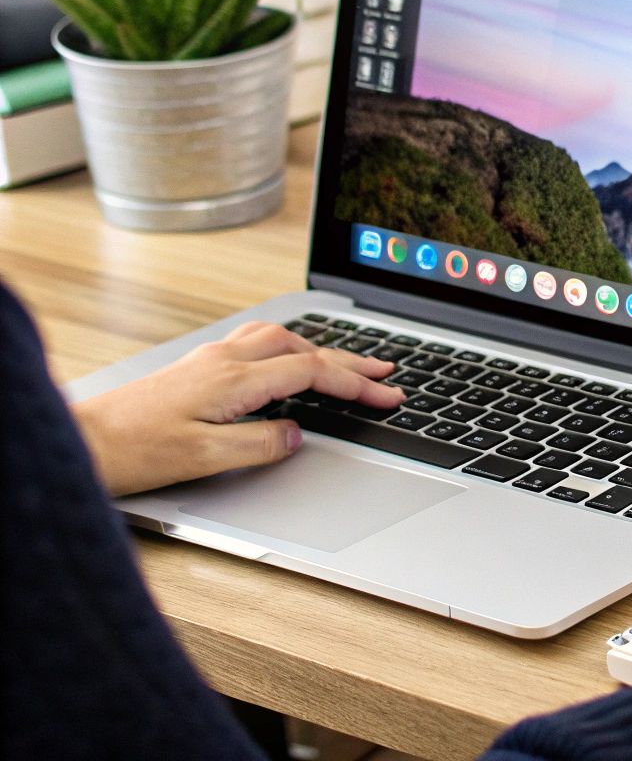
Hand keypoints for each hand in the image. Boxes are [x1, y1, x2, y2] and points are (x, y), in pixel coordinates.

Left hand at [70, 321, 405, 495]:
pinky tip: (285, 362)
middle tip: (386, 371)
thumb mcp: (205, 457)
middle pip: (302, 348)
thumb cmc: (132, 450)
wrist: (81, 441)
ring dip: (318, 347)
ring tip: (346, 360)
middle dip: (350, 360)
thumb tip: (296, 434)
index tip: (386, 394)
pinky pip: (254, 345)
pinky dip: (287, 349)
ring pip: (278, 338)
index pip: (311, 372)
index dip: (355, 383)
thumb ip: (259, 443)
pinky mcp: (194, 370)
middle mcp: (222, 362)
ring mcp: (207, 362)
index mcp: (233, 379)